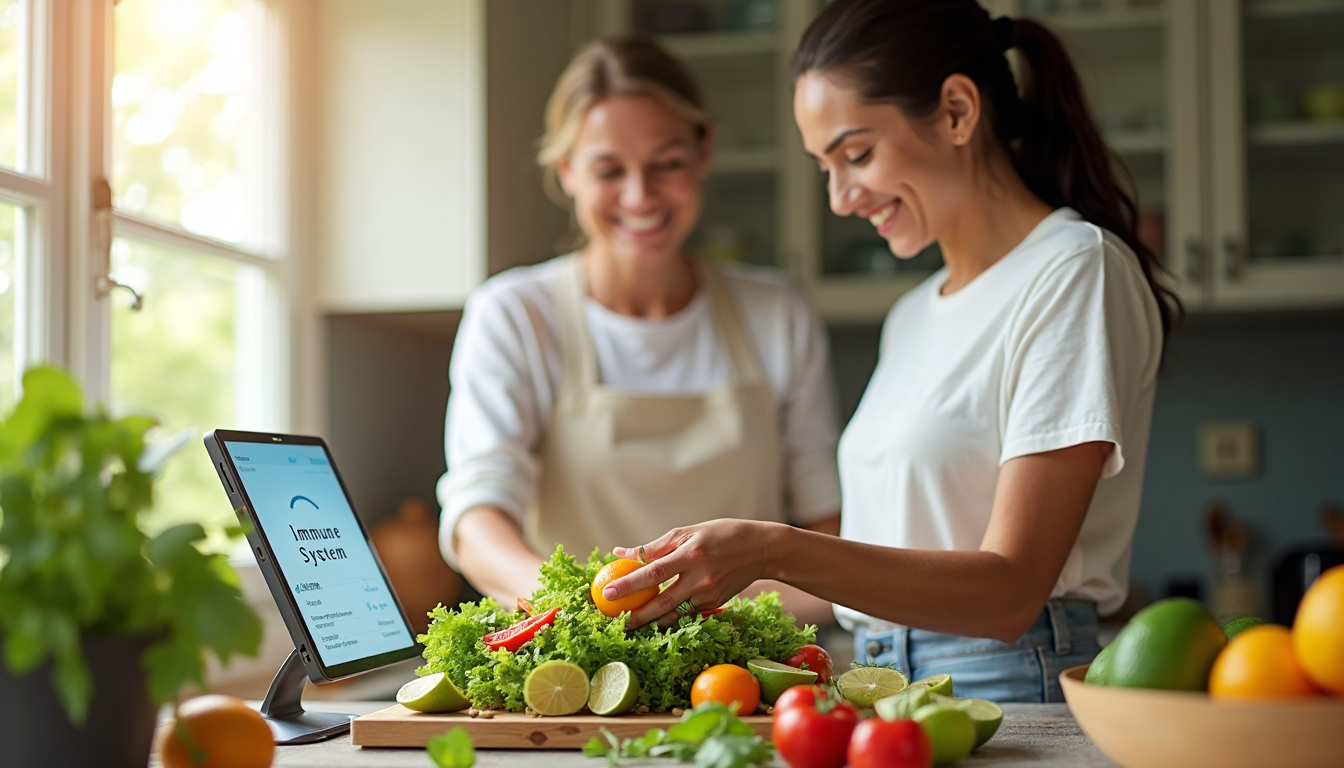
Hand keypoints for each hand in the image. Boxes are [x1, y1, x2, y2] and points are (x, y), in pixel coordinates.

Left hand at [605, 519, 784, 628]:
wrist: (761, 549)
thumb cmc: (720, 535)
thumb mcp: (688, 532)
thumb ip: (654, 546)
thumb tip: (621, 553)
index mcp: (691, 554)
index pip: (653, 572)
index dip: (628, 584)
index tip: (607, 593)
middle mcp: (700, 576)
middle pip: (661, 602)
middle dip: (635, 615)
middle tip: (614, 622)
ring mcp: (709, 593)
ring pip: (673, 614)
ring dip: (650, 622)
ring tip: (629, 626)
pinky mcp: (715, 603)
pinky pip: (687, 614)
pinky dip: (669, 618)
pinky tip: (654, 621)